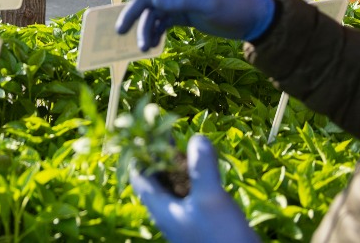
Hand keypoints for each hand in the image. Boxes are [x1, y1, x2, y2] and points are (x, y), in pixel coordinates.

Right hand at [105, 0, 274, 49]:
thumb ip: (179, 2)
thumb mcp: (205, 5)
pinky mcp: (184, 15)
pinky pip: (163, 23)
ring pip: (154, 15)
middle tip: (120, 32)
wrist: (251, 20)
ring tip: (144, 49)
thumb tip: (153, 1)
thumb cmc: (230, 8)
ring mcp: (180, 2)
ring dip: (146, 30)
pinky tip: (153, 46)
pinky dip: (156, 33)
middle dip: (133, 16)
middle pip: (146, 0)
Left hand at [130, 136, 258, 242]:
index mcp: (161, 208)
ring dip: (178, 163)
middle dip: (159, 153)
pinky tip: (206, 166)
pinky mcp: (203, 220)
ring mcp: (186, 216)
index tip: (143, 129)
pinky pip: (192, 192)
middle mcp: (170, 211)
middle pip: (156, 177)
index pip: (139, 176)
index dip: (138, 152)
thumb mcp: (210, 199)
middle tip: (163, 127)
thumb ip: (202, 167)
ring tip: (184, 141)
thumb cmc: (220, 239)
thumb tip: (197, 138)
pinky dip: (194, 176)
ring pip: (175, 184)